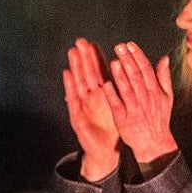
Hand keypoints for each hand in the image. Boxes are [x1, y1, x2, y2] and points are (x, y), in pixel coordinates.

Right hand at [62, 38, 120, 179]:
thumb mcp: (117, 108)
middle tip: (80, 41)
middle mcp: (90, 98)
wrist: (104, 151)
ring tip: (73, 52)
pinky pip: (73, 99)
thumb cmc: (110, 129)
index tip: (93, 43)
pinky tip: (67, 74)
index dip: (95, 59)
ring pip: (79, 83)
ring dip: (75, 67)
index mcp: (101, 96)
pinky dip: (69, 86)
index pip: (98, 74)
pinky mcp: (77, 116)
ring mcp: (82, 106)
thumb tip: (125, 75)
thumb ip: (119, 92)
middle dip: (84, 58)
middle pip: (87, 75)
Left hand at [103, 42, 176, 163]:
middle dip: (128, 61)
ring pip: (127, 89)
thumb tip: (164, 58)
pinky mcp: (123, 119)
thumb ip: (164, 77)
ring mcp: (134, 109)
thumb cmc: (159, 118)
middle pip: (136, 77)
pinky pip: (117, 105)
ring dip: (120, 75)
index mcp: (155, 92)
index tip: (130, 45)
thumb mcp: (167, 98)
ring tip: (113, 61)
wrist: (154, 143)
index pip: (146, 70)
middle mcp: (145, 99)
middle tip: (119, 46)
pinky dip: (112, 95)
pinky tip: (105, 84)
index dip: (138, 56)